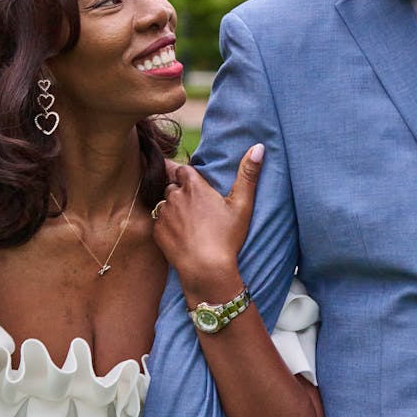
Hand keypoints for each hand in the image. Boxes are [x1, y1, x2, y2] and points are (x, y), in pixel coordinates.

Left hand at [153, 144, 263, 296]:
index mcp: (194, 186)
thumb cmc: (226, 237)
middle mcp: (174, 196)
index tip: (197, 187)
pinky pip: (159, 222)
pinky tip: (181, 236)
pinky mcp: (157, 231)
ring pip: (164, 203)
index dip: (189, 177)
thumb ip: (248, 174)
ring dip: (173, 208)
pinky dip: (167, 226)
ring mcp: (164, 214)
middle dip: (180, 192)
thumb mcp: (242, 205)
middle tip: (195, 208)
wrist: (207, 269)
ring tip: (189, 223)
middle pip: (172, 185)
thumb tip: (259, 147)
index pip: (183, 170)